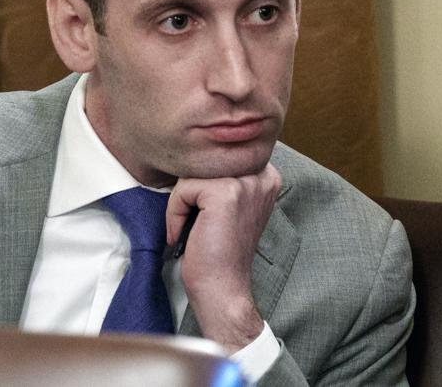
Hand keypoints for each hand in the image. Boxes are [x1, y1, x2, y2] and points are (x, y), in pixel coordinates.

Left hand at [166, 163, 280, 352]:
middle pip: (205, 161)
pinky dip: (175, 212)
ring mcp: (245, 183)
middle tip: (195, 223)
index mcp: (266, 175)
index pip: (218, 156)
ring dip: (181, 203)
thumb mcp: (234, 206)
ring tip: (190, 229)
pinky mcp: (225, 193)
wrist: (223, 288)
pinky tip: (185, 234)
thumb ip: (226, 178)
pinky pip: (183, 188)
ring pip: (192, 173)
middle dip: (191, 191)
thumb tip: (197, 154)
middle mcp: (262, 174)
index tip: (206, 214)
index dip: (202, 184)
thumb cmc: (222, 252)